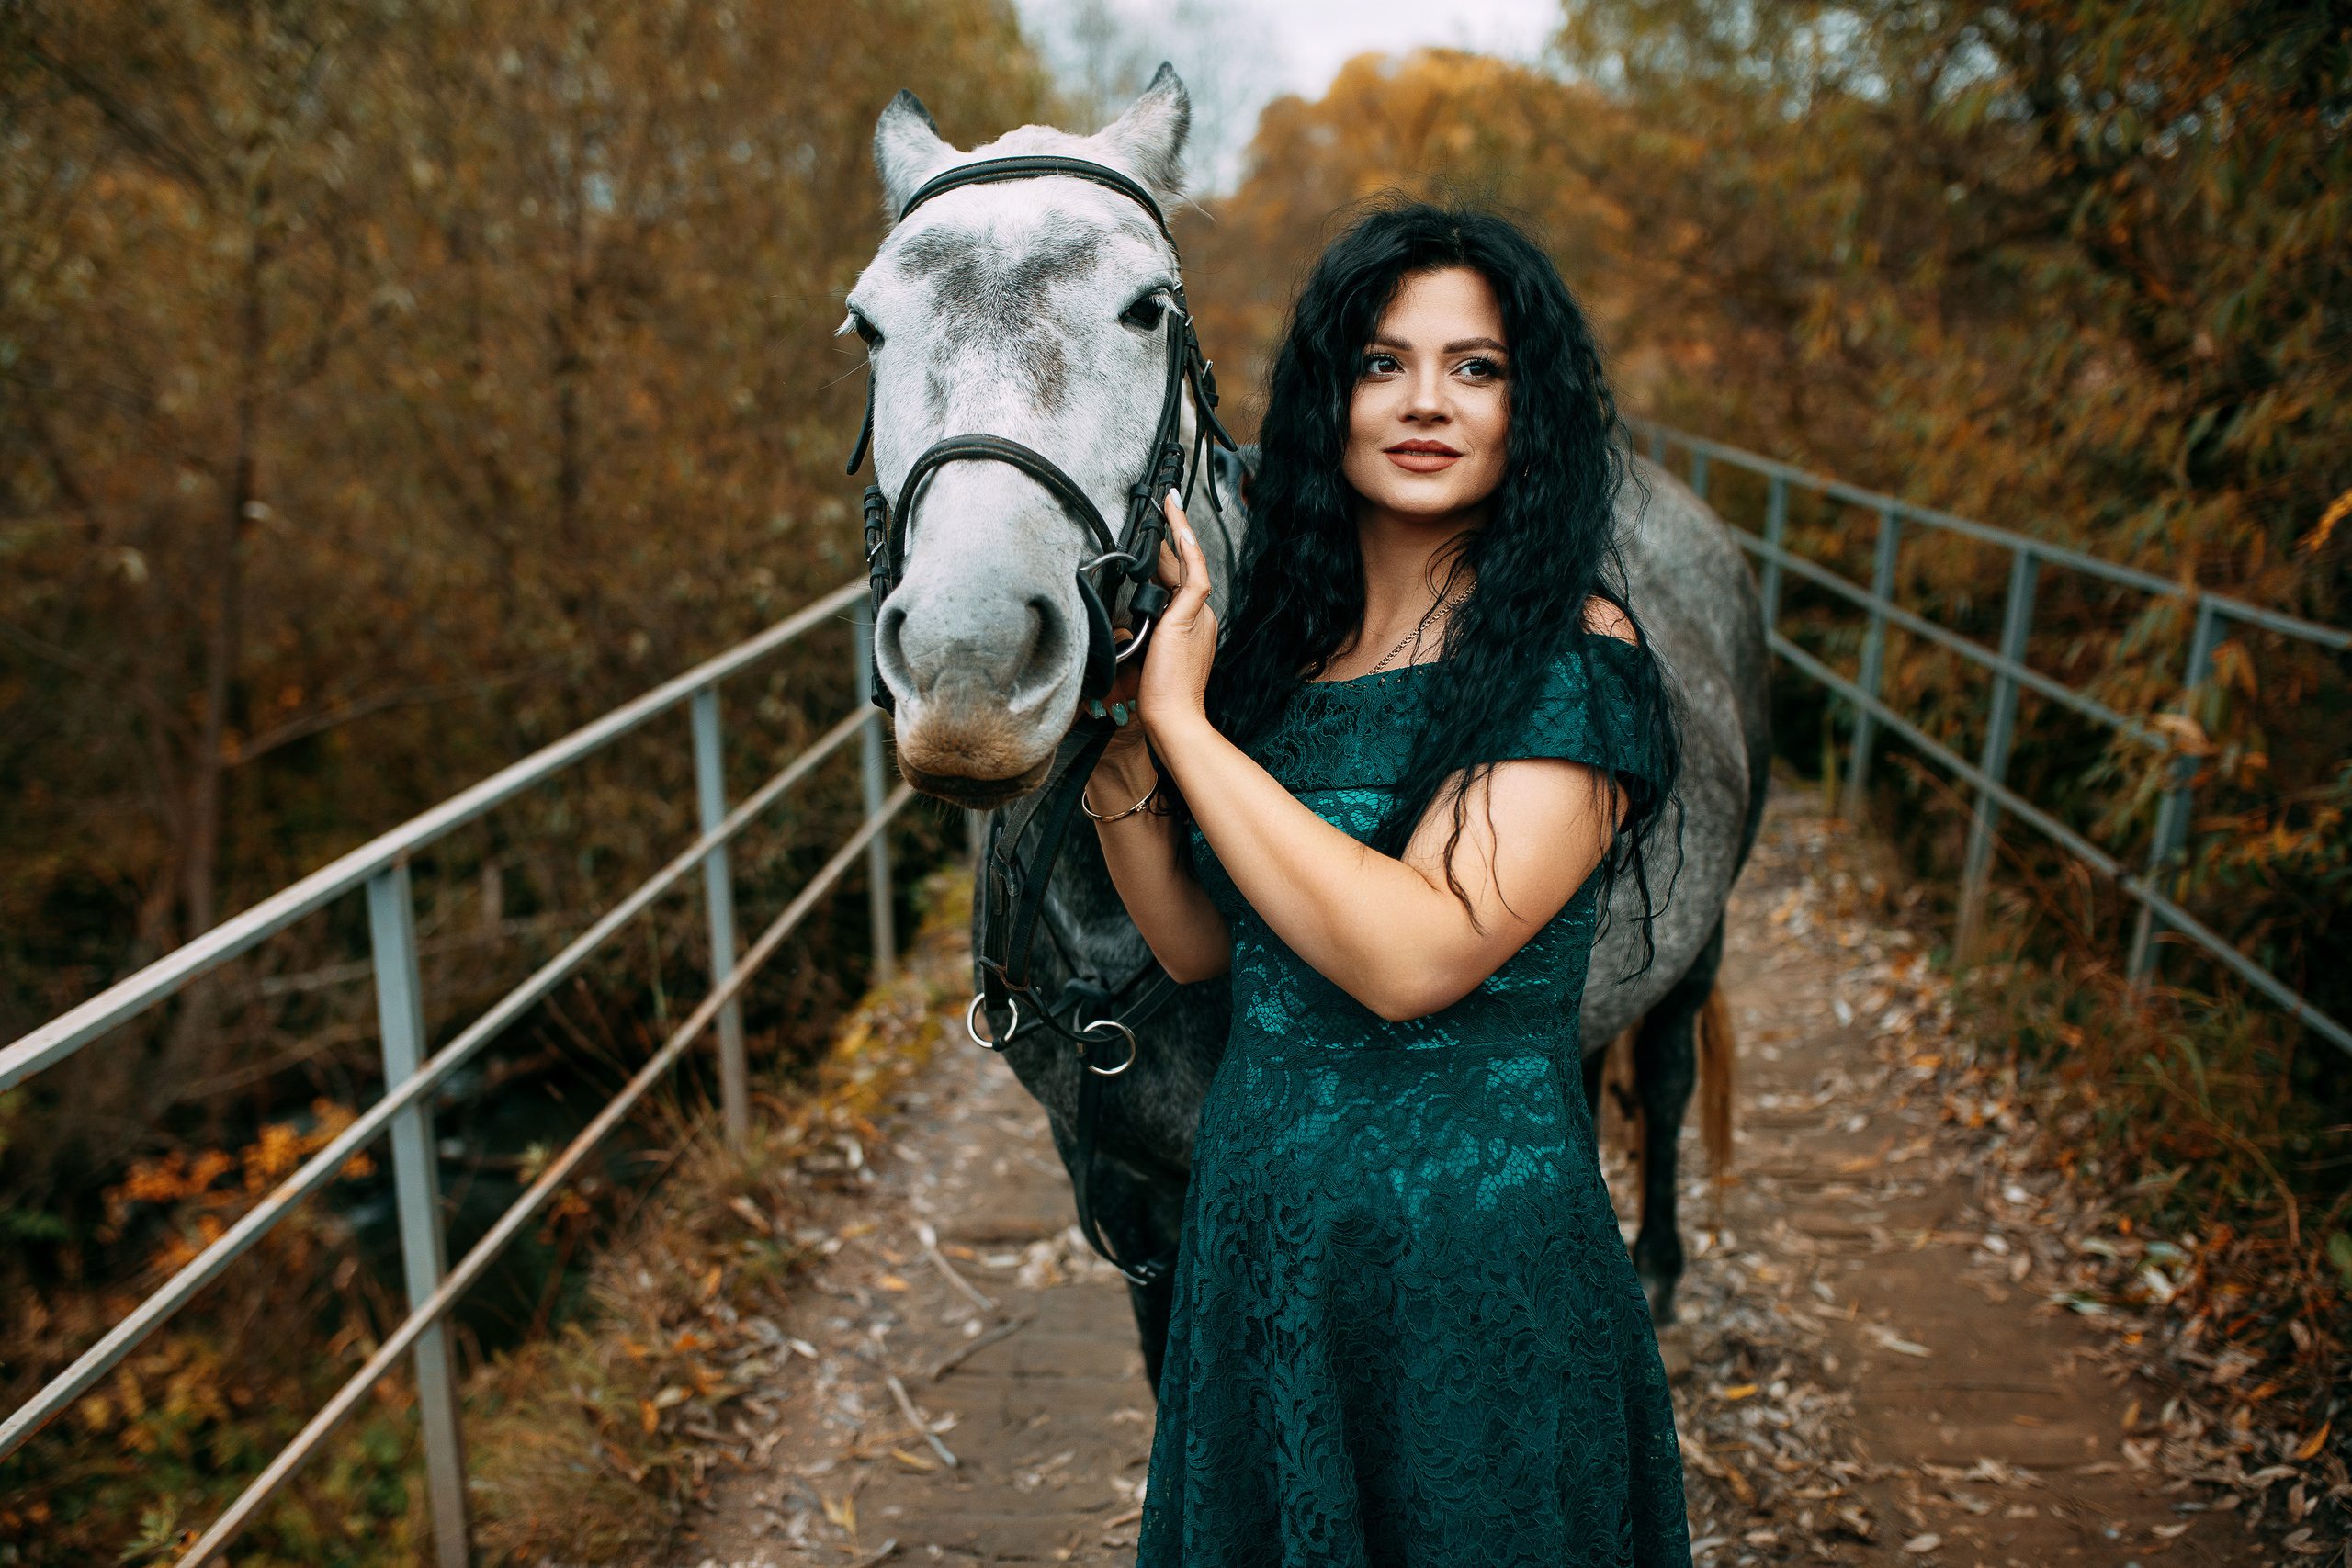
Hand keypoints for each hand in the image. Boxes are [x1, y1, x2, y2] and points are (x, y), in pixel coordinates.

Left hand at [1138, 489, 1215, 746]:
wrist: (1172, 716)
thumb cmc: (1157, 696)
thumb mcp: (1142, 656)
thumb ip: (1137, 633)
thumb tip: (1121, 618)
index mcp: (1190, 624)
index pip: (1178, 580)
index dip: (1170, 553)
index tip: (1162, 530)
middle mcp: (1200, 616)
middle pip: (1182, 567)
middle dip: (1173, 534)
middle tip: (1165, 503)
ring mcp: (1198, 615)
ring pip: (1188, 564)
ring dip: (1178, 531)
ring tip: (1170, 504)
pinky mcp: (1191, 616)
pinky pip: (1194, 575)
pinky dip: (1187, 550)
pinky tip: (1178, 528)